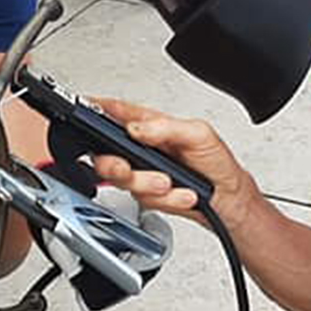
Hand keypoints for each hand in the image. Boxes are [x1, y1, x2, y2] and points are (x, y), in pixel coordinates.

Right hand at [88, 97, 255, 220]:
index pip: (115, 112)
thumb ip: (166, 127)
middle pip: (106, 155)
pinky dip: (166, 200)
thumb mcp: (199, 134)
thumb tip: (136, 127)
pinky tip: (182, 194)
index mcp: (151, 125)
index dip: (94, 110)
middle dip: (115, 165)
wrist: (228, 201)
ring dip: (148, 184)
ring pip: (123, 182)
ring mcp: (143, 173)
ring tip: (170, 182)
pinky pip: (143, 200)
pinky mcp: (148, 195)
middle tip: (126, 168)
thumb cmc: (216, 163)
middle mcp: (142, 148)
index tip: (83, 112)